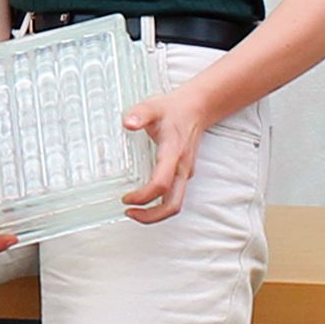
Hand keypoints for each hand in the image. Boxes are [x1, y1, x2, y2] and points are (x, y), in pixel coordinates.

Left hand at [120, 80, 217, 225]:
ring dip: (156, 214)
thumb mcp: (153, 107)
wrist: (197, 108)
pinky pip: (175, 196)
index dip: (143, 196)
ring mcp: (185, 172)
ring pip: (176, 204)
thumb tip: (128, 123)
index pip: (161, 184)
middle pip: (173, 205)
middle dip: (151, 216)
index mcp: (173, 153)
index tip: (126, 198)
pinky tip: (145, 198)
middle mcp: (182, 168)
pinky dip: (160, 204)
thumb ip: (140, 115)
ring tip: (135, 211)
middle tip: (130, 213)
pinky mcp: (184, 174)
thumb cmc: (175, 109)